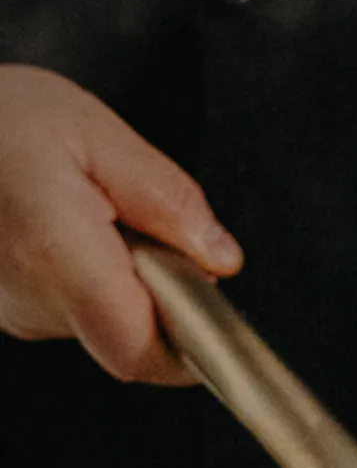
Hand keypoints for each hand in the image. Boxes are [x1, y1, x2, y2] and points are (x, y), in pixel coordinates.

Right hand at [0, 65, 241, 384]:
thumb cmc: (0, 118)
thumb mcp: (97, 132)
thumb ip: (166, 200)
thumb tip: (220, 259)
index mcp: (56, 253)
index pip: (139, 349)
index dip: (192, 346)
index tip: (222, 315)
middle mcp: (27, 299)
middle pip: (130, 334)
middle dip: (163, 288)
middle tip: (146, 218)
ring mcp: (9, 311)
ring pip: (102, 321)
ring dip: (126, 276)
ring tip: (96, 208)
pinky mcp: (2, 307)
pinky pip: (70, 307)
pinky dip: (91, 272)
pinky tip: (69, 221)